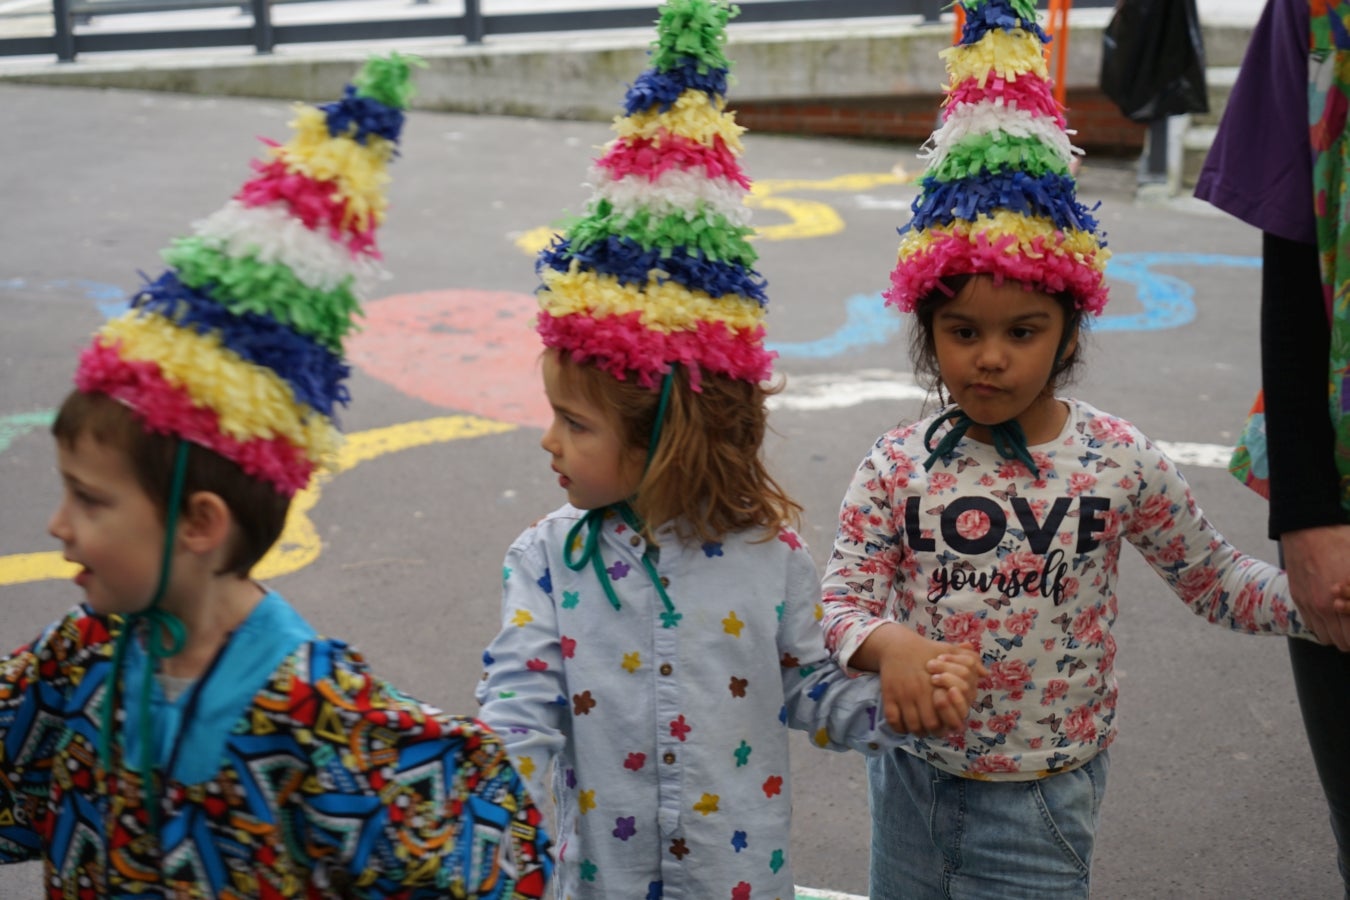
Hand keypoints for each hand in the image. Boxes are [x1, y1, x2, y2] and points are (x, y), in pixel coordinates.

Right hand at [853, 624, 981, 734]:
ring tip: (921, 726)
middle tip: (934, 727)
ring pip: (913, 726)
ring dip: (918, 730)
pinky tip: (904, 724)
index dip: (951, 722)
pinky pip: (893, 720)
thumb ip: (969, 662)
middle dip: (934, 729)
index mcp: (938, 683)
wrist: (896, 644)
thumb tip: (985, 672)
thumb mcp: (950, 651)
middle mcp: (921, 691)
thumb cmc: (927, 650)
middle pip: (931, 725)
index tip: (948, 721)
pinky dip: (899, 727)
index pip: (949, 715)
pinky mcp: (888, 696)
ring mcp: (903, 695)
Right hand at [1282, 525, 1349, 649]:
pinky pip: (1311, 625)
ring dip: (1338, 633)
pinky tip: (1332, 612)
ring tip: (1347, 621)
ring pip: (1326, 638)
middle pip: (1343, 643)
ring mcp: (1308, 604)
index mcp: (1343, 603)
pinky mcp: (1297, 597)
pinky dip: (1323, 625)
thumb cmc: (1342, 542)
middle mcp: (1324, 608)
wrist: (1308, 527)